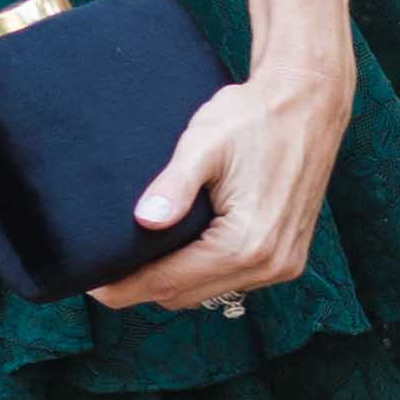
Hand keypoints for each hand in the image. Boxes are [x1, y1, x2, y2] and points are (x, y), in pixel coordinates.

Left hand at [88, 53, 351, 313]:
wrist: (309, 103)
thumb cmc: (254, 117)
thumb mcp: (205, 142)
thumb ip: (175, 185)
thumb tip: (144, 221)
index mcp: (246, 244)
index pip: (169, 283)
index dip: (124, 287)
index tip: (91, 283)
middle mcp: (268, 264)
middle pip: (186, 296)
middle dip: (143, 288)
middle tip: (106, 270)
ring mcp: (282, 264)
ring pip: (209, 292)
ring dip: (174, 282)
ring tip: (137, 261)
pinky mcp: (288, 256)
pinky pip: (232, 280)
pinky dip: (203, 273)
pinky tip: (181, 251)